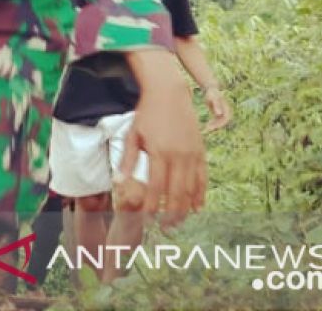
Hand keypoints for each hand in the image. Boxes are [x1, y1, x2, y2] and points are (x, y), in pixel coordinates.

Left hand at [122, 52, 206, 226]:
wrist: (170, 94)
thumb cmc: (146, 115)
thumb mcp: (132, 135)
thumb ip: (127, 161)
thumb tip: (117, 183)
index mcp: (158, 152)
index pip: (155, 187)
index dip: (152, 206)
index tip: (146, 219)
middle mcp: (178, 155)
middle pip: (176, 193)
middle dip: (171, 214)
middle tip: (165, 228)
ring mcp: (192, 154)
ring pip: (192, 188)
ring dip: (186, 208)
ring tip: (179, 222)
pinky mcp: (201, 151)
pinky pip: (203, 178)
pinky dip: (201, 194)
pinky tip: (198, 207)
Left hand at [202, 86, 232, 132]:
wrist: (210, 89)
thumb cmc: (211, 93)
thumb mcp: (213, 99)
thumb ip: (216, 106)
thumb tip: (219, 114)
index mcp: (226, 108)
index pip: (225, 119)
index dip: (220, 124)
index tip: (213, 127)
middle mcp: (226, 111)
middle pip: (223, 121)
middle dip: (217, 126)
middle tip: (208, 128)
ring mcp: (222, 112)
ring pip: (220, 122)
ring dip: (214, 125)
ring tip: (206, 128)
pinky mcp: (218, 113)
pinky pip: (217, 121)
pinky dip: (213, 123)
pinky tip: (207, 125)